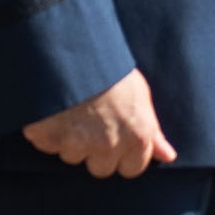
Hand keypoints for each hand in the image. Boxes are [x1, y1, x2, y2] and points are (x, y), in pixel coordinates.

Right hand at [22, 68, 177, 177]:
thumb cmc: (109, 67)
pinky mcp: (49, 138)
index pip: (131, 168)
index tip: (112, 135)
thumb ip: (153, 130)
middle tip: (88, 122)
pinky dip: (46, 132)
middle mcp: (109, 144)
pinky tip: (52, 110)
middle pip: (101, 168)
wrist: (72, 46)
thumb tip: (168, 156)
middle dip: (95, 151)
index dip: (121, 153)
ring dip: (69, 141)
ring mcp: (77, 143)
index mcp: (137, 135)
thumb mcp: (139, 93)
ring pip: (72, 157)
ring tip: (70, 110)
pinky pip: (47, 145)